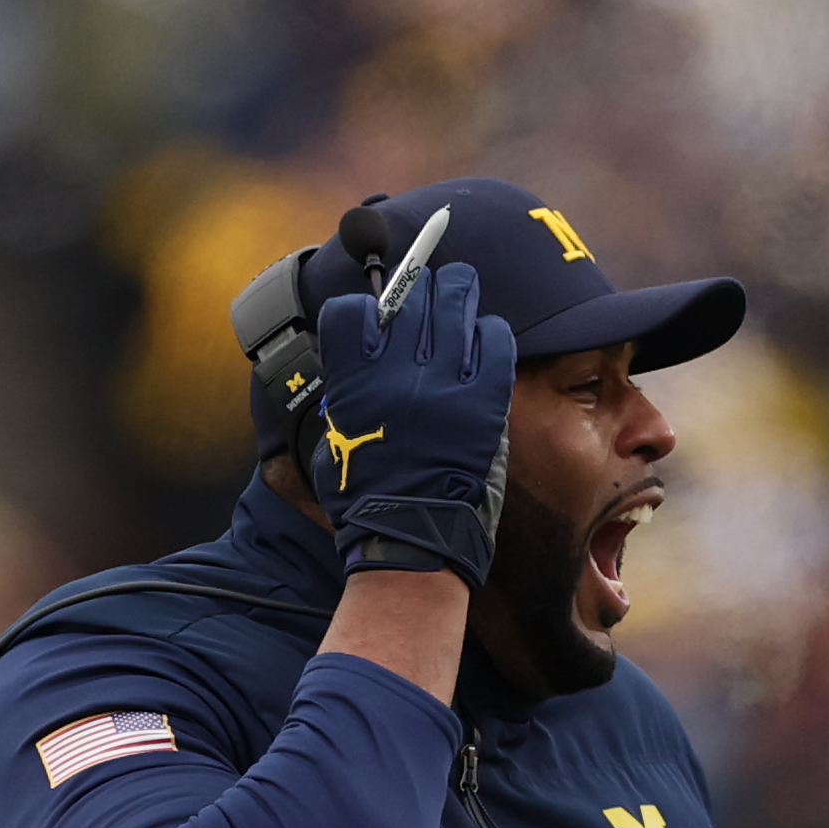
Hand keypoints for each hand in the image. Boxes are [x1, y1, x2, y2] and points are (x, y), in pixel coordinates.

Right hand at [310, 261, 515, 588]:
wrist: (409, 539)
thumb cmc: (365, 495)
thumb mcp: (332, 436)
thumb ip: (344, 390)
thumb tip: (361, 359)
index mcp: (353, 375)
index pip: (352, 309)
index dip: (366, 312)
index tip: (377, 325)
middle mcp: (398, 366)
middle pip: (411, 289)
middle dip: (418, 295)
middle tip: (427, 310)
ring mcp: (444, 377)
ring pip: (457, 295)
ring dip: (457, 298)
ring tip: (458, 311)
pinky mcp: (484, 396)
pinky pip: (495, 335)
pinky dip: (490, 334)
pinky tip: (483, 348)